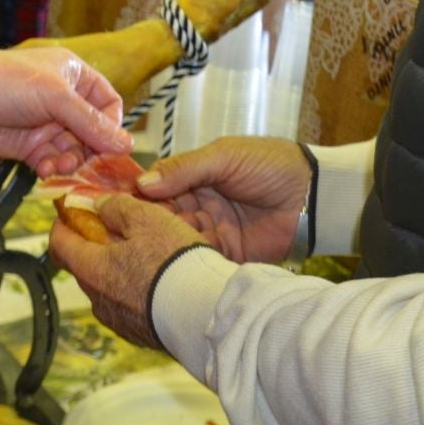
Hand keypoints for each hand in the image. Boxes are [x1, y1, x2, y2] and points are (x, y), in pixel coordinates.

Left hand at [0, 46, 129, 175]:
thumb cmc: (4, 82)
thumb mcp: (55, 96)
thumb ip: (90, 123)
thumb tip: (126, 145)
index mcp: (73, 75)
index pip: (108, 103)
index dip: (111, 126)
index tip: (109, 146)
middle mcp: (62, 99)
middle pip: (93, 133)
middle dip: (89, 150)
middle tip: (82, 164)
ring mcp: (45, 124)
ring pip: (74, 151)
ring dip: (70, 162)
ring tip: (57, 165)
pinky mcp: (29, 146)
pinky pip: (52, 162)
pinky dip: (52, 168)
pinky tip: (42, 168)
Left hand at [49, 194, 204, 348]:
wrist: (204, 314)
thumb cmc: (173, 264)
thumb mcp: (146, 218)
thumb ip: (116, 207)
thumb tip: (99, 204)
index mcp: (91, 269)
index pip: (59, 244)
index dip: (63, 224)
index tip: (70, 213)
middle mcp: (98, 299)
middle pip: (84, 265)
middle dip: (96, 245)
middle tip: (118, 228)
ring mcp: (118, 320)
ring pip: (108, 285)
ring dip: (118, 268)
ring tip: (146, 252)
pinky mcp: (138, 333)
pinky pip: (128, 305)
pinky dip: (136, 289)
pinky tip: (159, 279)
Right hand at [136, 136, 309, 263]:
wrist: (313, 196)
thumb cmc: (269, 165)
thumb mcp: (224, 156)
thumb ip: (184, 168)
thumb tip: (142, 182)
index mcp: (192, 178)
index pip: (154, 189)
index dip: (135, 198)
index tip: (110, 207)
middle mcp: (196, 206)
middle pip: (160, 219)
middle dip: (143, 227)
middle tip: (122, 237)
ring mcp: (210, 233)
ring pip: (176, 242)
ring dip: (163, 247)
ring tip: (145, 254)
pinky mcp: (226, 256)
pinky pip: (199, 261)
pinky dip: (186, 264)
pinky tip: (171, 268)